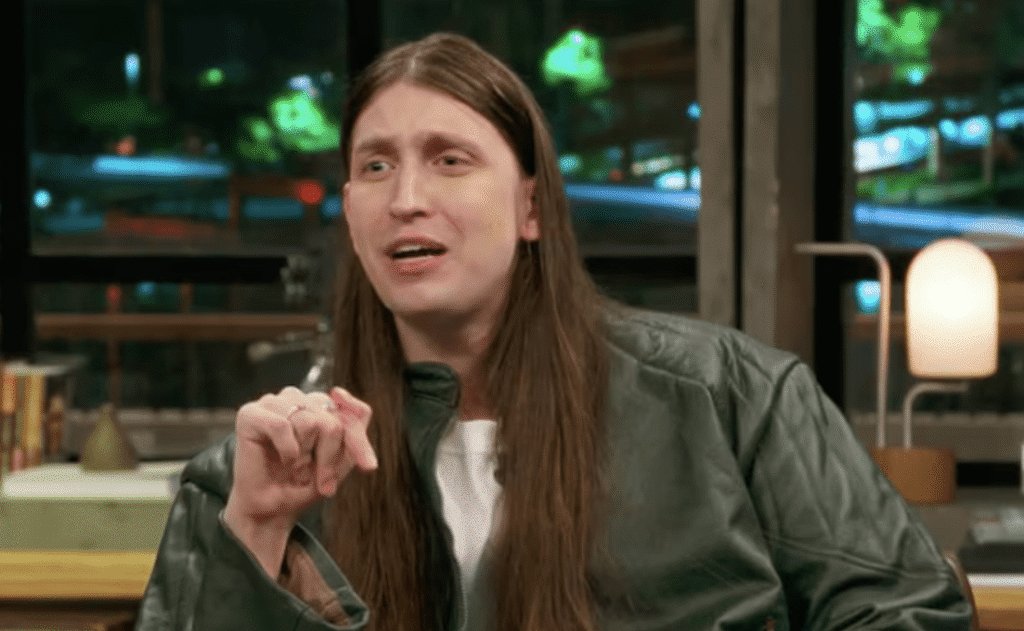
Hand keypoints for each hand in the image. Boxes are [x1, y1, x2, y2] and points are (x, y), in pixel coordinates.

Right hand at [223, 386, 375, 574]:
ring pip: (310, 421)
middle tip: (317, 479)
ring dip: (306, 455)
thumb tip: (338, 391)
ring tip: (295, 468)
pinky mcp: (250, 414)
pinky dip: (287, 450)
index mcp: (320, 404)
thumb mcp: (341, 459)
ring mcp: (273, 403)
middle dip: (329, 456)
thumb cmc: (304, 484)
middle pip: (332, 420)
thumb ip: (351, 425)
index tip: (368, 467)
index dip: (359, 442)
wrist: (272, 510)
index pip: (354, 412)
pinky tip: (283, 460)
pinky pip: (281, 425)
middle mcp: (297, 398)